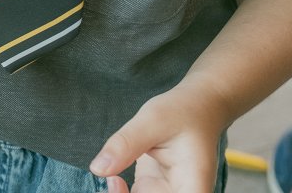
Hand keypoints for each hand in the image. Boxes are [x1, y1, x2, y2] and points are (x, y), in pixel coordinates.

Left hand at [91, 84, 226, 192]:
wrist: (194, 107)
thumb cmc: (181, 113)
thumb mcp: (152, 121)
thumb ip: (126, 145)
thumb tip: (98, 169)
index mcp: (192, 189)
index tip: (116, 183)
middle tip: (111, 181)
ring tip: (111, 180)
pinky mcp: (152, 190)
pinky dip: (117, 192)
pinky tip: (113, 180)